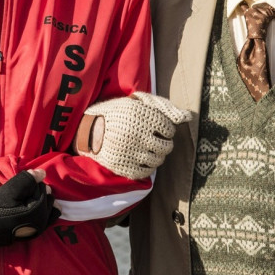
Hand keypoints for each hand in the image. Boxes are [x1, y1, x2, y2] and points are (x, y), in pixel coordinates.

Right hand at [0, 170, 58, 249]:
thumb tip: (43, 173)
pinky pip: (49, 218)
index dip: (31, 183)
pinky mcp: (36, 232)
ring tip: (27, 199)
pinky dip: (46, 210)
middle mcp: (43, 221)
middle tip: (22, 194)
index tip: (19, 188)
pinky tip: (35, 207)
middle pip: (48, 197)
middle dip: (38, 192)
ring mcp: (41, 228)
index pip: (43, 187)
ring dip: (42, 200)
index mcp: (38, 210)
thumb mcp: (11, 189)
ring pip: (50, 206)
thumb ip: (28, 179)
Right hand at [75, 91, 191, 178]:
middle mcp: (138, 135)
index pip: (169, 129)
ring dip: (156, 155)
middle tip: (154, 140)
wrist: (87, 130)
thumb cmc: (116, 114)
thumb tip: (187, 117)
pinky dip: (146, 167)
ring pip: (158, 160)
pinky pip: (146, 172)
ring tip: (146, 149)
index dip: (165, 129)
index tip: (157, 128)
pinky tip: (140, 158)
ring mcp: (131, 152)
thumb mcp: (137, 102)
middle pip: (166, 146)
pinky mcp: (124, 166)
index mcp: (141, 116)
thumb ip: (164, 107)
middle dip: (163, 143)